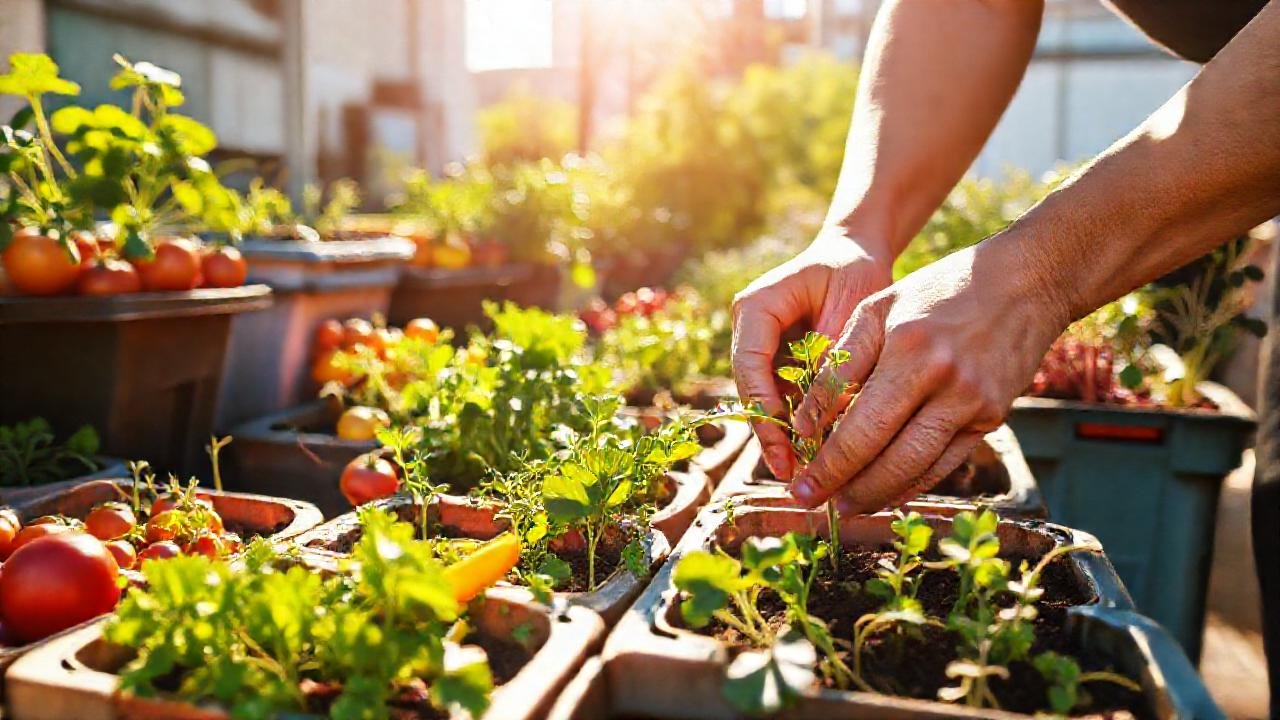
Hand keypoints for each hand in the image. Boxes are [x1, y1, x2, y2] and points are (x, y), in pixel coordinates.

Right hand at [732, 226, 893, 479]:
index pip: (749, 361)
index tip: (785, 435)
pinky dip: (795, 425)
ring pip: (763, 399)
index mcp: (756, 306)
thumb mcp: (851, 308)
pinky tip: (810, 457)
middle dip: (768, 431)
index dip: (763, 403)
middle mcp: (749, 329)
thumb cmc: (855, 272)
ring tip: (798, 473)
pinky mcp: (777, 362)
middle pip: (751, 388)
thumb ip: (835, 357)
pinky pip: (782, 399)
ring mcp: (760, 347)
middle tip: (788, 470)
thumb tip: (833, 412)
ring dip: (779, 435)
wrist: (857, 255)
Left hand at [787, 236, 1071, 512]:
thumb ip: (841, 364)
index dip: (826, 460)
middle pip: (886, 455)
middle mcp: (946, 382)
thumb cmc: (937, 291)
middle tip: (811, 502)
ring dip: (875, 494)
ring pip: (917, 468)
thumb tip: (807, 423)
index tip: (799, 483)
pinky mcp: (993, 417)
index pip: (858, 422)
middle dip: (843, 486)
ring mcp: (974, 404)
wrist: (1025, 283)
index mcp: (910, 349)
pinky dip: (912, 483)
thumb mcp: (878, 309)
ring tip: (843, 505)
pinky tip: (885, 493)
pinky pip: (945, 463)